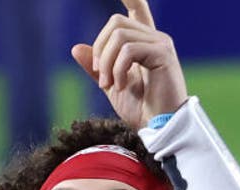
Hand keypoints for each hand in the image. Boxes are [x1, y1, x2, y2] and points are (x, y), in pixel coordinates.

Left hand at [71, 0, 188, 129]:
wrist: (159, 128)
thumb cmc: (141, 110)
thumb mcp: (111, 86)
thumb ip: (96, 67)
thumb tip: (76, 48)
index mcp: (143, 43)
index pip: (137, 9)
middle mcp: (154, 38)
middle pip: (116, 22)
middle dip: (100, 49)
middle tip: (101, 77)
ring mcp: (160, 44)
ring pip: (119, 35)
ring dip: (106, 62)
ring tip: (110, 85)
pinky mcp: (163, 54)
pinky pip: (128, 50)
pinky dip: (118, 69)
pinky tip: (121, 86)